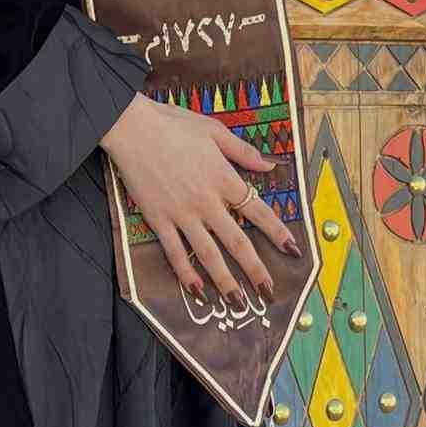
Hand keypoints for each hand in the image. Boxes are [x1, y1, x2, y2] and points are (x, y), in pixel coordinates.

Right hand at [100, 92, 300, 305]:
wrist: (132, 128)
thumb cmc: (172, 124)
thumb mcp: (214, 130)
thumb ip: (243, 151)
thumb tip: (270, 166)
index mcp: (223, 178)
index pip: (258, 211)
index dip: (278, 233)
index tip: (293, 251)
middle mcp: (206, 201)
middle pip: (237, 242)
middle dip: (255, 270)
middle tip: (269, 292)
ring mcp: (181, 213)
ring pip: (207, 254)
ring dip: (224, 281)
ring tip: (237, 303)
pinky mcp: (158, 219)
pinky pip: (174, 251)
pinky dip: (185, 272)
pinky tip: (196, 290)